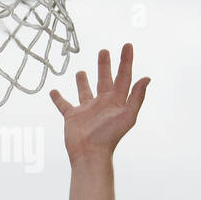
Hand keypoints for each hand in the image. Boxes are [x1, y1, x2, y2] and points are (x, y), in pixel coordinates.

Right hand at [50, 44, 148, 164]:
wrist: (90, 154)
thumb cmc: (110, 137)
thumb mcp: (127, 115)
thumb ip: (136, 97)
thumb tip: (147, 78)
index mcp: (117, 101)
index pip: (123, 77)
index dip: (126, 61)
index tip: (127, 45)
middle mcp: (102, 103)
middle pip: (105, 80)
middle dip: (104, 66)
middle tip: (103, 51)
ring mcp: (87, 110)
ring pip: (85, 91)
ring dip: (83, 81)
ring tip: (81, 71)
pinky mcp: (72, 117)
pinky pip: (64, 104)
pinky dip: (58, 98)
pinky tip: (53, 91)